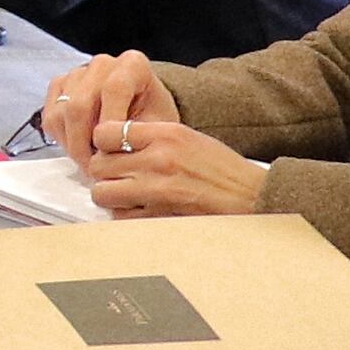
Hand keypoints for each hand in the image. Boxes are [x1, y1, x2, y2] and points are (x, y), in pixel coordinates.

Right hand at [37, 52, 180, 169]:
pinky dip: (62, 138)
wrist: (145, 113)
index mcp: (132, 65)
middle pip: (79, 104)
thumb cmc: (153, 120)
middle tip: (96, 168)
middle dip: (85, 143)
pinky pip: (50, 116)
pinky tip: (81, 148)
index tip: (113, 152)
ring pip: (61, 113)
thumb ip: (137, 136)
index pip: (113, 89)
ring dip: (72, 145)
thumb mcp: (158, 127)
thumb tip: (113, 154)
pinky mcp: (60, 86)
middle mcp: (102, 64)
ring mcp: (77, 74)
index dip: (109, 124)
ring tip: (90, 162)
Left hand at [78, 115, 268, 218]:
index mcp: (165, 134)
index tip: (107, 149)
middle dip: (103, 172)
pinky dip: (125, 214)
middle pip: (98, 165)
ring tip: (126, 193)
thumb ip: (150, 137)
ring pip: (103, 193)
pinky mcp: (159, 216)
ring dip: (110, 195)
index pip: (105, 132)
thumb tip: (115, 142)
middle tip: (115, 175)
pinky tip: (139, 209)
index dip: (101, 142)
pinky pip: (121, 216)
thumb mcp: (187, 137)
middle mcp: (157, 159)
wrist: (250, 196)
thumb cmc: (222, 169)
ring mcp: (157, 190)